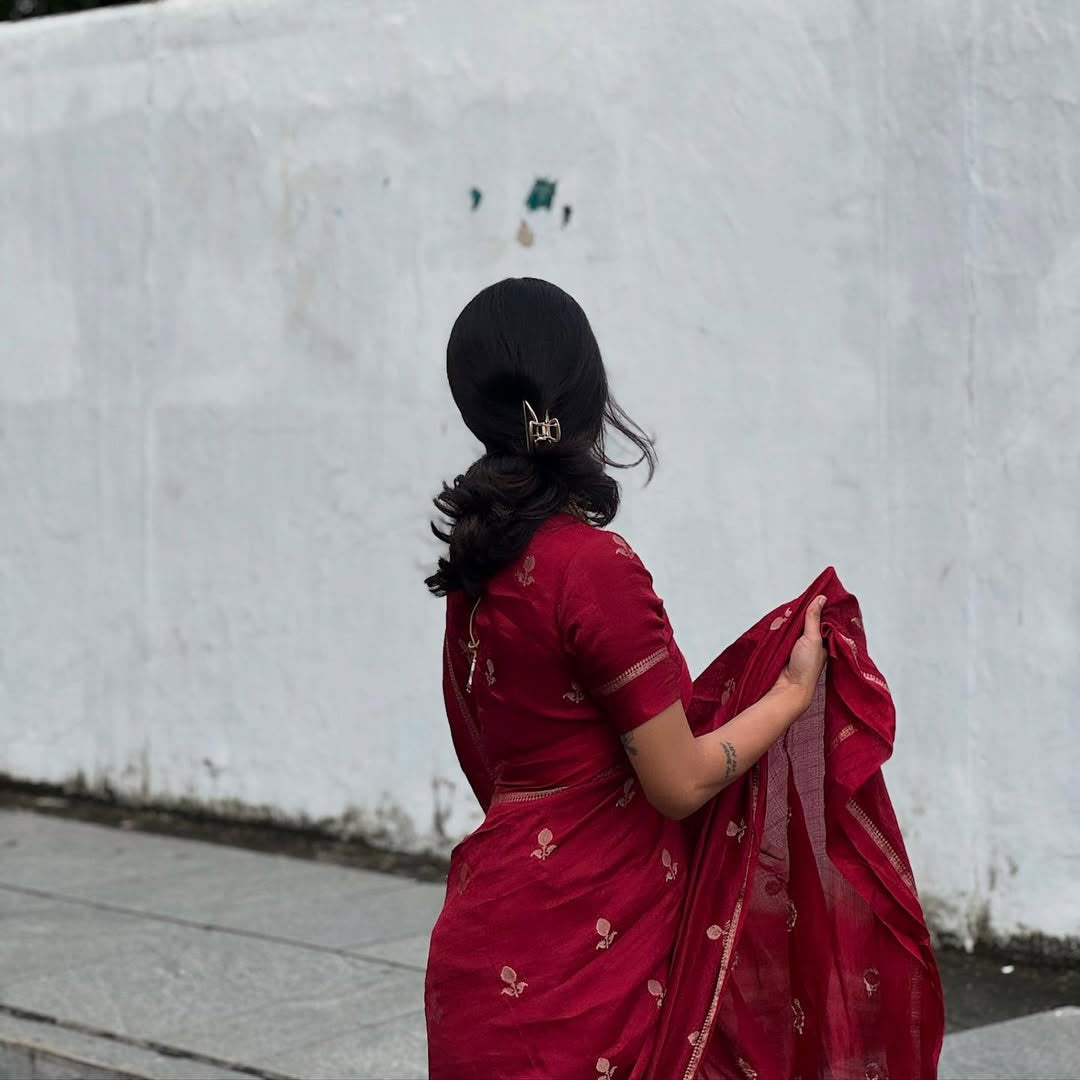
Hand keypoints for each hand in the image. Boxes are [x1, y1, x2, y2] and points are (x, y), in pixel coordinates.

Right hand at [771, 595, 827, 714]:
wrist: (788, 687)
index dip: (818, 607)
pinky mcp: (784, 649)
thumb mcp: (813, 638)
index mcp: (824, 641)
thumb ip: (814, 618)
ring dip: (789, 620)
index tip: (814, 593)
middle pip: (806, 621)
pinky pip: (783, 634)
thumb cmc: (806, 667)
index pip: (821, 619)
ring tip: (786, 610)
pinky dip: (781, 628)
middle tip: (797, 601)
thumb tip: (821, 599)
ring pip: (794, 627)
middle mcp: (812, 642)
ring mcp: (797, 645)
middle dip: (802, 612)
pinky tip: (778, 621)